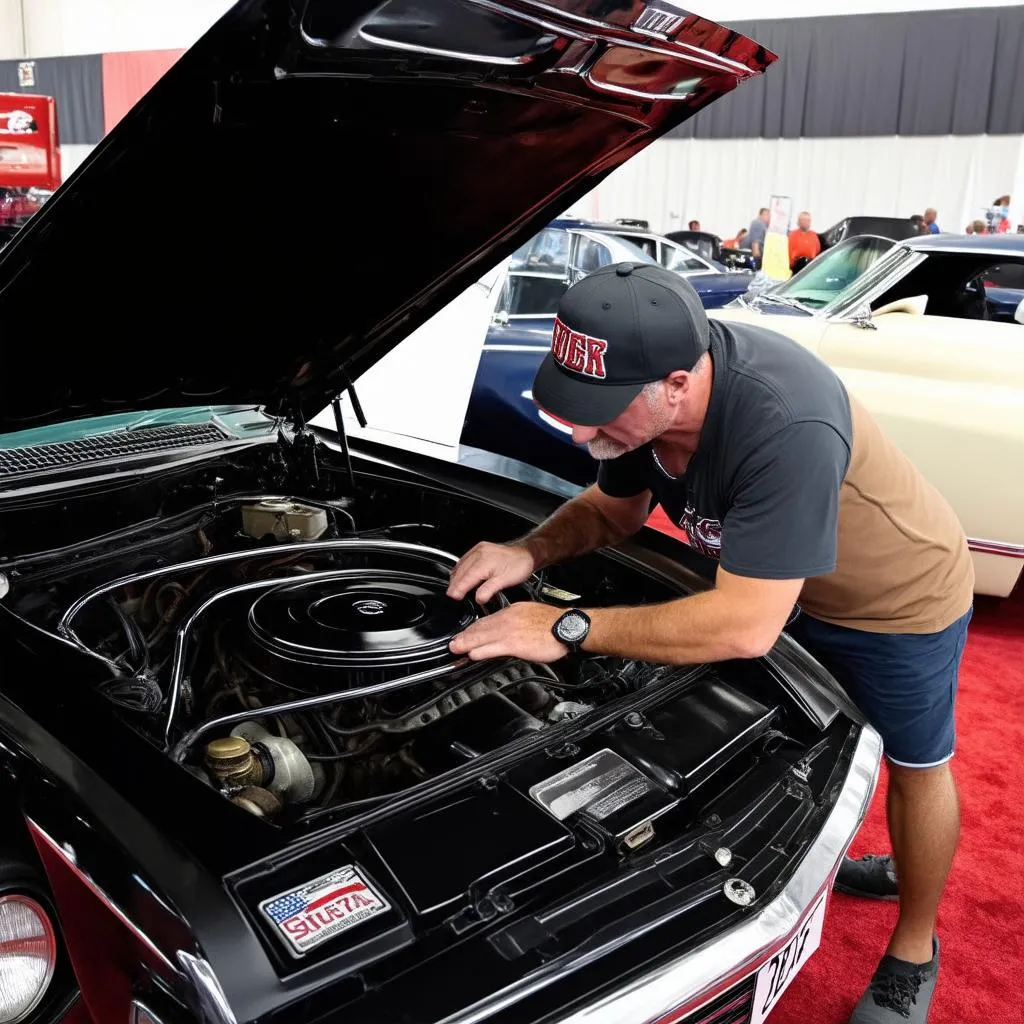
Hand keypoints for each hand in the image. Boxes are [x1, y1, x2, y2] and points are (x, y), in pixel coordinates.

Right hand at [447, 541, 535, 603]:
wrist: (527, 553)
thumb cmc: (520, 565)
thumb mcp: (505, 580)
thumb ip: (489, 589)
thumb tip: (478, 598)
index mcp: (483, 561)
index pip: (465, 578)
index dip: (457, 588)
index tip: (453, 596)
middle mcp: (479, 553)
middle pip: (460, 571)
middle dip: (454, 584)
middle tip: (452, 596)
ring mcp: (478, 549)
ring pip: (461, 565)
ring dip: (456, 577)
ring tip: (456, 589)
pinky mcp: (480, 548)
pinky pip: (465, 560)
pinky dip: (461, 570)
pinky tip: (462, 576)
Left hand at [449, 602, 566, 661]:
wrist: (566, 627)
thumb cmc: (554, 623)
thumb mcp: (531, 614)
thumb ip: (517, 621)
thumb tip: (509, 630)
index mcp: (512, 611)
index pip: (488, 619)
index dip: (475, 627)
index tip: (467, 632)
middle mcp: (508, 619)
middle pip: (481, 627)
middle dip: (465, 635)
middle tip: (453, 642)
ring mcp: (510, 631)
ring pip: (482, 637)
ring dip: (467, 643)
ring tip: (456, 648)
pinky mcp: (514, 644)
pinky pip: (492, 648)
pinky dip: (480, 651)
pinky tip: (472, 654)